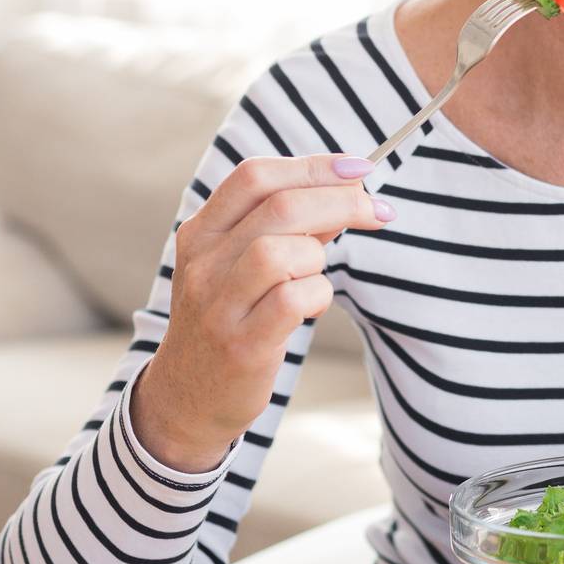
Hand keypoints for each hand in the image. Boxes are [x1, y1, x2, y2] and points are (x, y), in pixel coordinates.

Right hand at [130, 153, 394, 471]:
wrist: (187, 398)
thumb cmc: (227, 320)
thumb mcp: (241, 265)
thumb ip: (291, 227)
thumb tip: (347, 189)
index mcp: (201, 232)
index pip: (255, 176)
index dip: (314, 166)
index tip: (359, 168)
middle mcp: (203, 262)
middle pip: (280, 206)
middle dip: (340, 200)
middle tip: (376, 210)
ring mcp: (219, 304)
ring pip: (283, 250)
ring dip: (318, 256)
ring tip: (314, 276)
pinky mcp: (242, 344)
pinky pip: (293, 299)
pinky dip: (318, 294)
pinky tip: (311, 305)